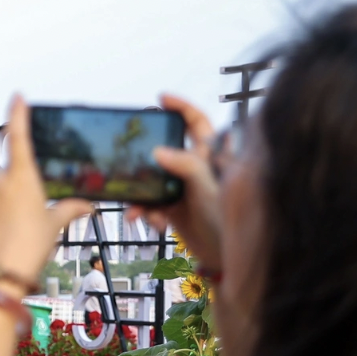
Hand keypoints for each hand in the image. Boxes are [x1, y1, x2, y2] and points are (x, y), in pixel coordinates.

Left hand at [0, 97, 92, 292]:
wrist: (0, 272)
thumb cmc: (31, 246)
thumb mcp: (55, 225)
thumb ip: (71, 209)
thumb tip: (89, 205)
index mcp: (22, 177)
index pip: (20, 137)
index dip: (18, 115)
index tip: (17, 97)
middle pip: (11, 179)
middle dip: (19, 194)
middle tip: (28, 221)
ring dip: (3, 207)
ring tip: (12, 233)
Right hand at [128, 92, 224, 272]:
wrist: (224, 256)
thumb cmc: (227, 219)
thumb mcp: (207, 188)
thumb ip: (186, 166)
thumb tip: (158, 151)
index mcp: (210, 156)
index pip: (197, 122)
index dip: (181, 107)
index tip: (161, 99)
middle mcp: (195, 168)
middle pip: (166, 150)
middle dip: (146, 157)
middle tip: (130, 154)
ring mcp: (182, 187)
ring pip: (153, 179)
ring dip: (142, 194)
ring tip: (137, 209)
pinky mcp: (172, 207)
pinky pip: (151, 202)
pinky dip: (146, 211)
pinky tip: (150, 222)